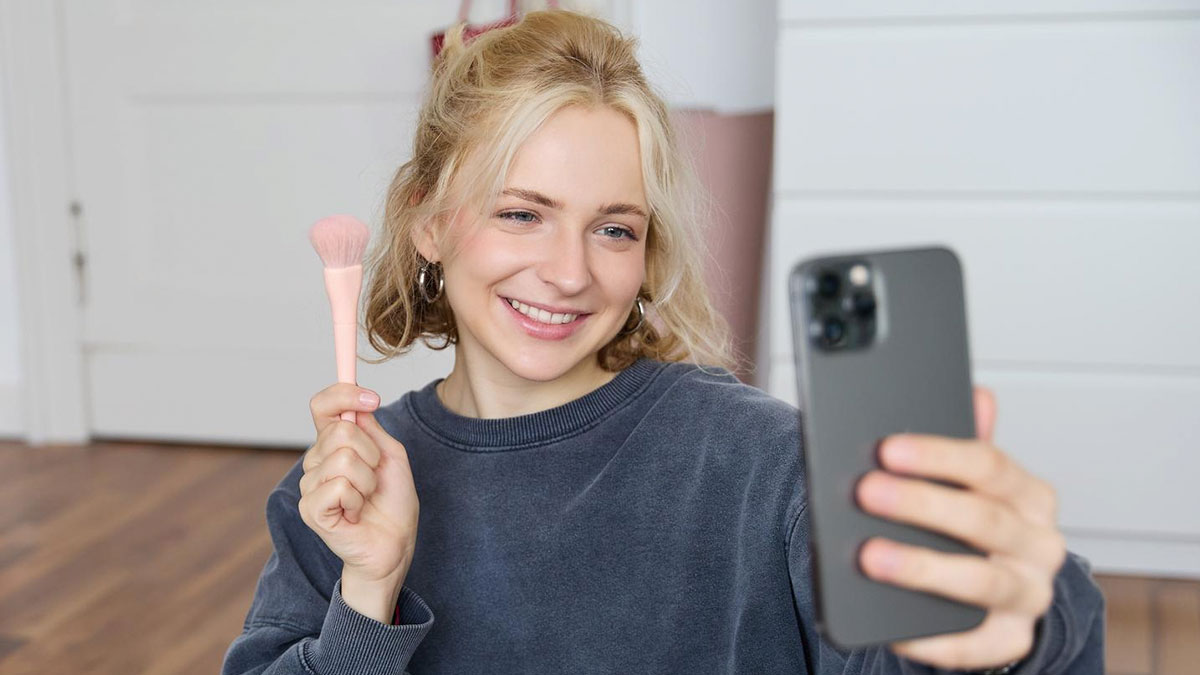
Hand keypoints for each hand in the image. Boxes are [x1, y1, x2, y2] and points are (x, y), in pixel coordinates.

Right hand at [299, 384, 420, 586]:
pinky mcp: (311, 509)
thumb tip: (356, 404)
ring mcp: (310, 486)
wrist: (395, 543)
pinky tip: (355, 513)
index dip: (343, 394)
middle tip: (374, 478)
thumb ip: (370, 428)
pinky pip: (339, 486)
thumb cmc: (392, 502)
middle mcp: (316, 462)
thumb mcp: (389, 455)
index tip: (372, 398)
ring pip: (344, 460)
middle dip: (371, 454)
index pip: (322, 406)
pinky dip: (358, 499)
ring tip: (366, 498)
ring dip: (368, 481)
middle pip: (342, 431)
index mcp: (332, 445)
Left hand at [854, 387, 1066, 670]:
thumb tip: (976, 394)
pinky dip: (935, 640)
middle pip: (982, 519)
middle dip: (921, 504)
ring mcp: (1030, 593)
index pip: (989, 465)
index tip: (888, 448)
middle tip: (867, 492)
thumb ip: (964, 442)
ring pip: (981, 580)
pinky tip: (892, 627)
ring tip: (869, 557)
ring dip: (922, 568)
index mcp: (1029, 494)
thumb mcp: (969, 481)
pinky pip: (975, 645)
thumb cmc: (972, 524)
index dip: (937, 455)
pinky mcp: (1012, 638)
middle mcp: (1040, 543)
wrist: (998, 593)